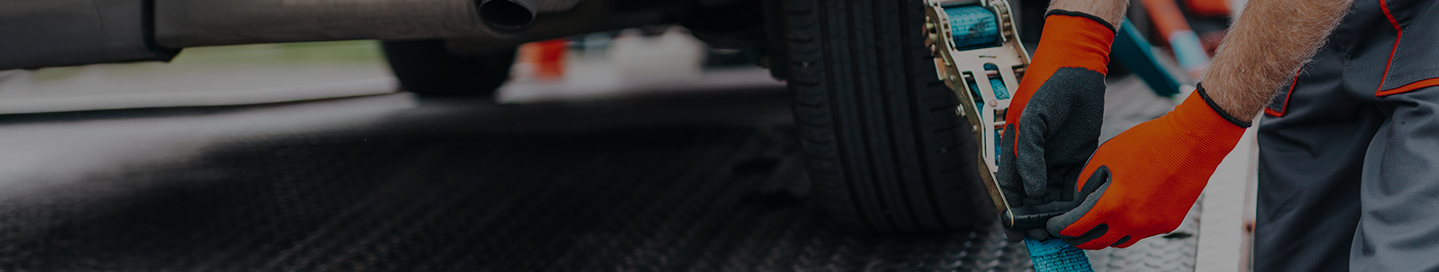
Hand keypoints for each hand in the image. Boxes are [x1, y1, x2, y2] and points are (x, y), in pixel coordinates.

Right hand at [996, 10, 1115, 240]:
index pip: (1009, 189)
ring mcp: (1054, 158)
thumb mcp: (1032, 119)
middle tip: (1044, 238)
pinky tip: (1080, 211)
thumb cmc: (1047, 86)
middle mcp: (1033, 158)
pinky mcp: (1076, 155)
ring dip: (1056, 213)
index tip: (1016, 232)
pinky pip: (1073, 183)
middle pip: (1030, 198)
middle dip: (1035, 219)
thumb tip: (1032, 191)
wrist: (1077, 66)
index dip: (1011, 212)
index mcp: (1013, 150)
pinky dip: (1075, 198)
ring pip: (1052, 195)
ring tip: (1064, 232)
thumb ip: (1029, 156)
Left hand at [1046, 85, 1247, 248]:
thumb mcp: (1105, 156)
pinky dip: (1128, 227)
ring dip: (1104, 235)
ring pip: (1120, 241)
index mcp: (1113, 205)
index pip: (1077, 228)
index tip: (1053, 226)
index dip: (1061, 228)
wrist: (1192, 142)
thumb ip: (1086, 182)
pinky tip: (1124, 213)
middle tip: (1069, 232)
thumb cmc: (1150, 143)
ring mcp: (1152, 226)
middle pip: (1096, 243)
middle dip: (1079, 239)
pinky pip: (1141, 233)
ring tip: (1095, 223)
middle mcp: (1132, 222)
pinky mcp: (1168, 224)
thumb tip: (1078, 200)